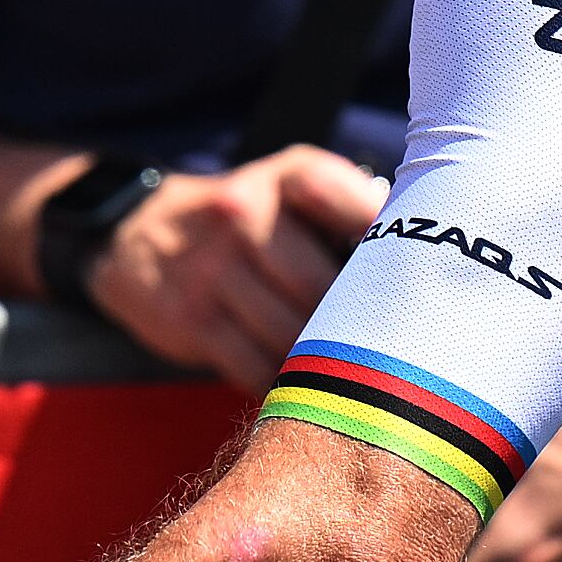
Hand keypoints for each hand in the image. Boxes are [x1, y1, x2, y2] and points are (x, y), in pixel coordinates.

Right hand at [82, 146, 385, 389]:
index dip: (383, 246)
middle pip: (322, 289)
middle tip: (379, 349)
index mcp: (287, 176)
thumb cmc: (248, 221)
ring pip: (291, 337)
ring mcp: (211, 267)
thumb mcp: (290, 192)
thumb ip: (352, 215)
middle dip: (353, 324)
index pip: (348, 201)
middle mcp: (245, 212)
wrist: (135, 235)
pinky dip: (281, 384)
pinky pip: (254, 369)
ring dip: (320, 361)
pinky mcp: (190, 319)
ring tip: (341, 370)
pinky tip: (296, 382)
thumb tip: (426, 263)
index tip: (412, 283)